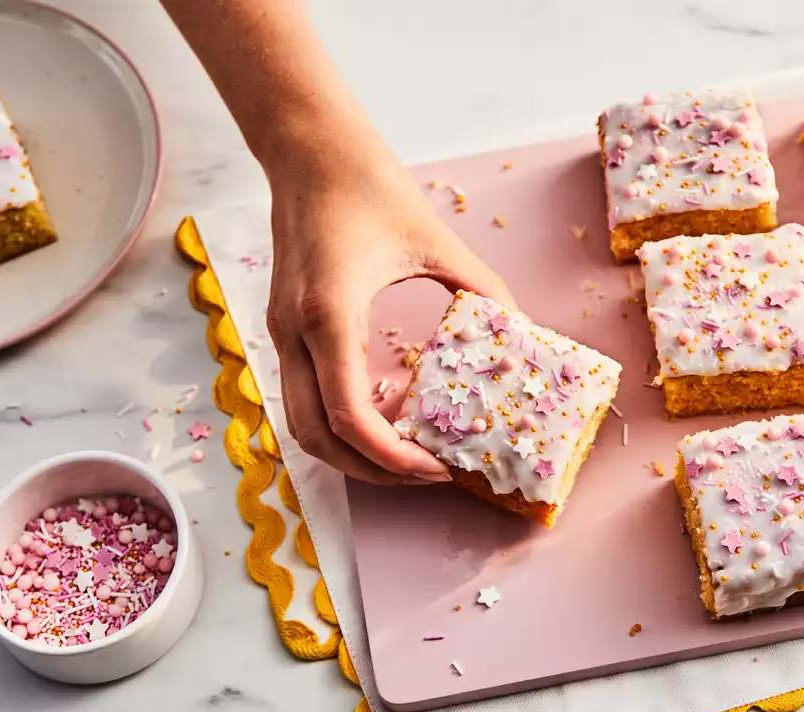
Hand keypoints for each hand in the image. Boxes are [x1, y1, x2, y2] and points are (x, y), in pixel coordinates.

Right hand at [264, 146, 516, 484]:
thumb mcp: (436, 240)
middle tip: (428, 472)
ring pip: (302, 424)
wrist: (308, 148)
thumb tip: (523, 335)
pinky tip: (388, 404)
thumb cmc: (368, 184)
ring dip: (352, 451)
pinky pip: (304, 394)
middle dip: (372, 470)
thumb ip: (482, 291)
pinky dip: (341, 418)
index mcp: (329, 313)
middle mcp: (293, 331)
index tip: (438, 467)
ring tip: (408, 449)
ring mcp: (280, 332)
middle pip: (316, 438)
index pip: (350, 416)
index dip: (393, 457)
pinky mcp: (282, 327)